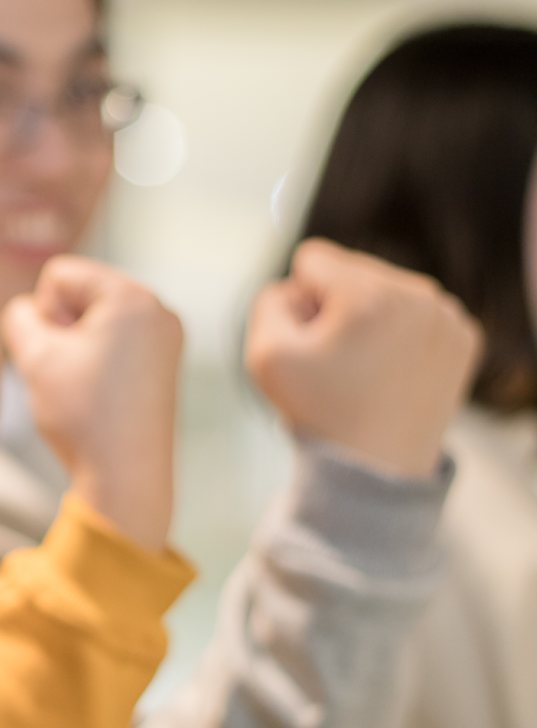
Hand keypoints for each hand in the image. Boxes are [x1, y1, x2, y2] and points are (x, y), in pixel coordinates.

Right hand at [2, 258, 183, 551]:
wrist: (126, 478)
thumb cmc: (84, 416)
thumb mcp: (34, 357)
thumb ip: (17, 317)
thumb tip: (26, 311)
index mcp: (133, 297)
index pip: (61, 274)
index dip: (43, 313)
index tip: (59, 355)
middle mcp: (159, 309)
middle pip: (81, 293)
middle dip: (62, 328)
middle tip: (69, 373)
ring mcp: (166, 338)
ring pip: (95, 320)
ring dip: (75, 346)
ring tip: (81, 386)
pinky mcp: (163, 364)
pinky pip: (114, 342)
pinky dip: (95, 361)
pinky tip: (95, 394)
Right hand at [246, 238, 482, 478]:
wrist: (376, 469)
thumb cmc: (321, 413)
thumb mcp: (264, 356)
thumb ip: (269, 300)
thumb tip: (300, 287)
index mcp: (369, 294)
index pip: (313, 258)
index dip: (299, 301)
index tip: (312, 343)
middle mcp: (418, 294)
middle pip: (352, 270)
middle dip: (335, 307)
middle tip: (338, 362)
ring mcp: (448, 315)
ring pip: (385, 289)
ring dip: (367, 319)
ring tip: (364, 368)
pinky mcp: (464, 335)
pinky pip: (416, 312)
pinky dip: (399, 335)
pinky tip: (391, 371)